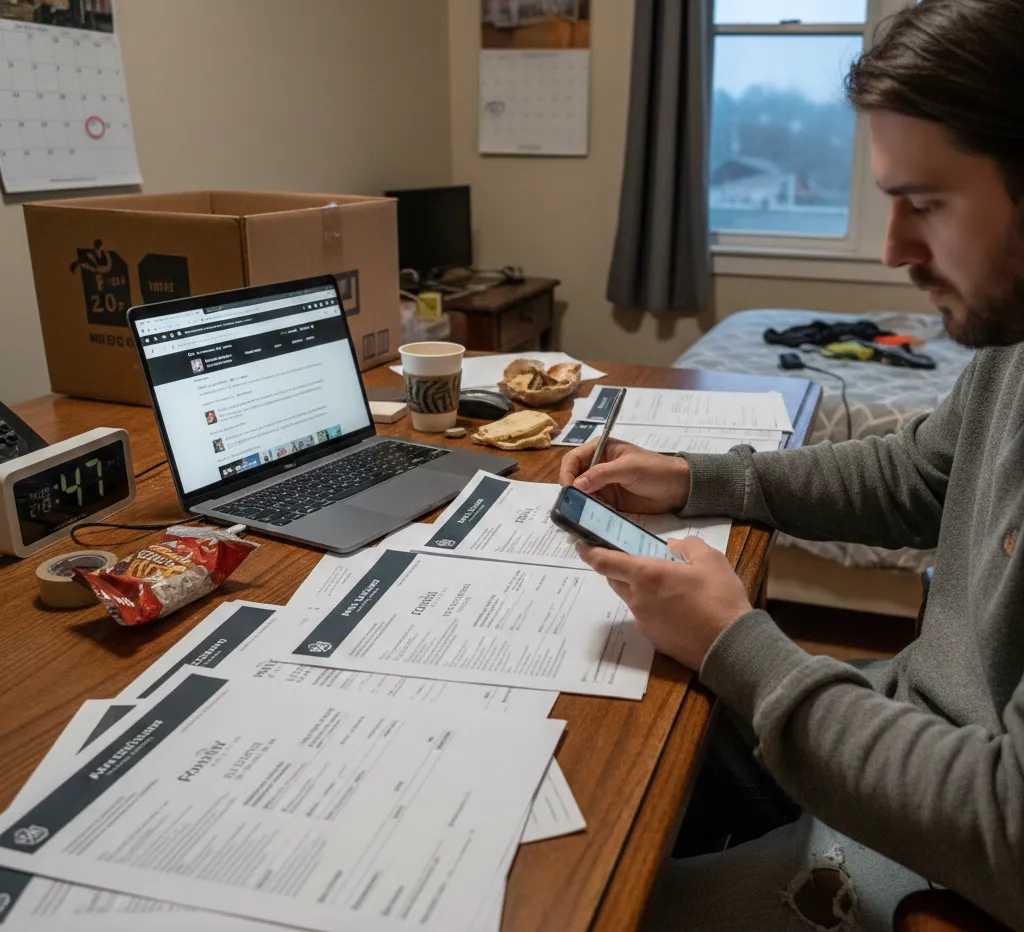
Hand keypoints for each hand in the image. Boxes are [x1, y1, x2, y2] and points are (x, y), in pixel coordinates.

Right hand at [558, 438, 690, 514]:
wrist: (678, 488)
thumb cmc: (655, 470)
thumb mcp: (628, 468)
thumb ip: (601, 474)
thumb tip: (575, 485)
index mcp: (599, 451)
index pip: (572, 460)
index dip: (567, 474)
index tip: (569, 491)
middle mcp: (596, 467)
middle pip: (573, 479)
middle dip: (572, 493)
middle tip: (575, 507)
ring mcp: (602, 486)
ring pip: (581, 496)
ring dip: (582, 505)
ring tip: (586, 514)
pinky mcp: (609, 502)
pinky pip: (593, 508)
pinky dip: (592, 513)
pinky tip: (596, 518)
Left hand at [577, 537, 752, 670]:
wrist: (731, 645)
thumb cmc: (720, 598)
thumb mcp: (711, 559)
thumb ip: (687, 546)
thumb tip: (672, 547)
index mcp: (646, 575)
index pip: (605, 562)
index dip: (589, 552)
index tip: (581, 545)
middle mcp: (638, 599)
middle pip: (615, 580)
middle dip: (620, 568)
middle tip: (640, 561)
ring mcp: (643, 622)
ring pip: (631, 599)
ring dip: (640, 589)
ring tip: (669, 586)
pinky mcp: (654, 639)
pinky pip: (646, 616)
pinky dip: (653, 608)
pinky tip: (678, 609)